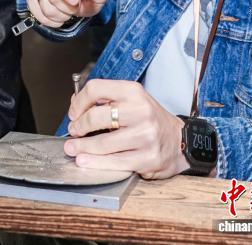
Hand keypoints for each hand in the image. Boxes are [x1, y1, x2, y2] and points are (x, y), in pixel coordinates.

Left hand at [64, 79, 190, 179]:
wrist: (179, 140)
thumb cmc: (150, 119)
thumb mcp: (132, 100)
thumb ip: (105, 100)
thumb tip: (75, 106)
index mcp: (133, 92)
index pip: (95, 89)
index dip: (79, 102)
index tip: (73, 113)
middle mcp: (140, 112)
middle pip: (96, 117)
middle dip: (78, 126)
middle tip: (73, 132)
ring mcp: (145, 136)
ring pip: (102, 143)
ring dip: (82, 147)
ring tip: (72, 148)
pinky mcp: (147, 158)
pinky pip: (114, 162)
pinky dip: (94, 162)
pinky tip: (84, 160)